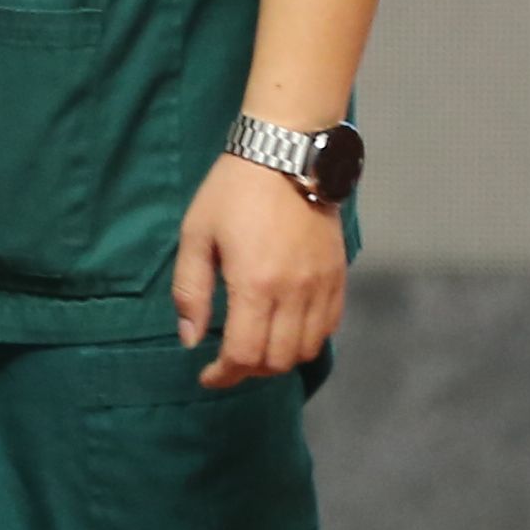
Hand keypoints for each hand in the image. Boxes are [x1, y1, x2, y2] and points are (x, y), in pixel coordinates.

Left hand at [174, 152, 351, 387]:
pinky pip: (330, 326)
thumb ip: (191, 291)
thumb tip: (190, 339)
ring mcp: (322, 284)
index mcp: (255, 284)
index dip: (224, 375)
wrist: (286, 153)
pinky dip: (308, 339)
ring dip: (279, 359)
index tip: (208, 376)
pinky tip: (286, 329)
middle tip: (229, 360)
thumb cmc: (232, 191)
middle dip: (249, 370)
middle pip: (277, 360)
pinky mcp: (339, 275)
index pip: (245, 355)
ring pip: (307, 349)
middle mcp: (294, 292)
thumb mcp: (196, 236)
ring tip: (257, 347)